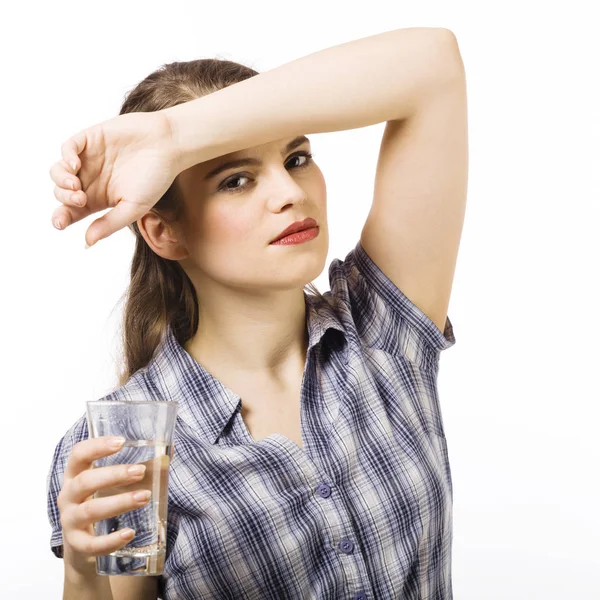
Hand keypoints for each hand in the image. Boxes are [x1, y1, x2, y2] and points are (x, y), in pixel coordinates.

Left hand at [49, 111, 179, 247]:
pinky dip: (66, 157)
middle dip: (65, 199)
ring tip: (76, 185)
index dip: (62, 217)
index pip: (72, 211)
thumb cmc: (156, 177)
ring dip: (61, 181)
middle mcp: (90, 180)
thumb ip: (110, 224)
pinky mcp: (90, 139)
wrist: (168, 146)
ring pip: (58, 172)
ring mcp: (89, 160)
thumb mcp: (134, 207)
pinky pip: (67, 148)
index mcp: (99, 199)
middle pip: (62, 193)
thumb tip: (87, 242)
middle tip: (82, 200)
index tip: (60, 223)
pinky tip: (75, 165)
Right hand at [57, 436, 151, 571]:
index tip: (121, 442)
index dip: (97, 446)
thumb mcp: (110, 485)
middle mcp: (68, 496)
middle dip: (114, 475)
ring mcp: (70, 521)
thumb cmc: (100, 503)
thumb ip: (133, 471)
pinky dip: (110, 540)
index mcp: (75, 475)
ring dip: (119, 502)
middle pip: (84, 482)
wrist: (82, 546)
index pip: (78, 454)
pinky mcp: (76, 544)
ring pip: (90, 511)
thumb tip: (167, 458)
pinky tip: (129, 533)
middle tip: (140, 471)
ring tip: (144, 497)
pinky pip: (91, 544)